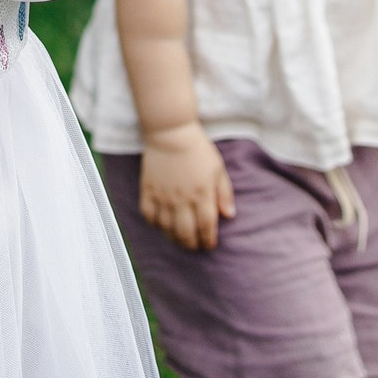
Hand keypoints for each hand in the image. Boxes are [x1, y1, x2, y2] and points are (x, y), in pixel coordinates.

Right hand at [139, 124, 232, 251]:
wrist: (170, 132)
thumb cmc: (197, 149)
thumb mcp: (218, 169)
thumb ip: (224, 193)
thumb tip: (229, 215)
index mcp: (202, 193)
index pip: (206, 226)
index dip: (208, 239)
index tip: (210, 244)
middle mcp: (182, 198)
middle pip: (186, 233)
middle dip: (192, 244)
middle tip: (195, 246)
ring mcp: (163, 195)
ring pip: (167, 228)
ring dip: (174, 237)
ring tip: (179, 238)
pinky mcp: (148, 190)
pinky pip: (148, 215)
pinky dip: (154, 224)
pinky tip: (161, 224)